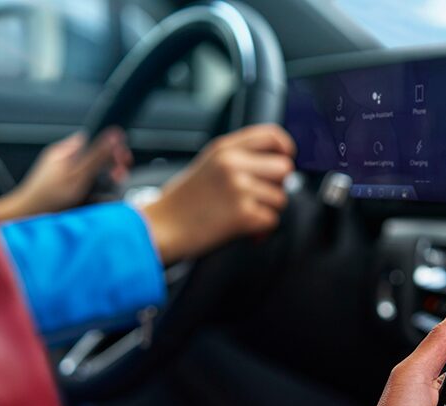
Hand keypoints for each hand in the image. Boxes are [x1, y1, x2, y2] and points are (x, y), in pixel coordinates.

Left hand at [0, 127, 130, 220]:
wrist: (30, 218)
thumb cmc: (48, 196)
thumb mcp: (78, 174)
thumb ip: (98, 156)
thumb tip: (114, 135)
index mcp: (68, 150)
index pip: (96, 140)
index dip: (112, 149)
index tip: (122, 158)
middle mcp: (68, 162)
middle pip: (99, 160)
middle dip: (112, 169)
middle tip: (117, 177)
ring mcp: (69, 177)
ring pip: (96, 176)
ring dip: (105, 186)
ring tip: (105, 194)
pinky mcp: (70, 192)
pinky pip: (90, 190)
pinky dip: (96, 196)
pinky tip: (96, 202)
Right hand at [142, 124, 294, 262]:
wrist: (160, 227)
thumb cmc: (183, 202)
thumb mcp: (208, 165)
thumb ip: (239, 158)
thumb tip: (276, 162)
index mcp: (224, 149)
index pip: (272, 135)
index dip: (285, 149)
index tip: (285, 160)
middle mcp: (233, 164)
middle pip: (284, 168)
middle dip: (277, 186)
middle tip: (260, 197)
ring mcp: (238, 188)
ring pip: (281, 198)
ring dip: (267, 211)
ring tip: (244, 214)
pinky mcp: (242, 214)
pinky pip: (272, 221)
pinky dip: (261, 230)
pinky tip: (244, 229)